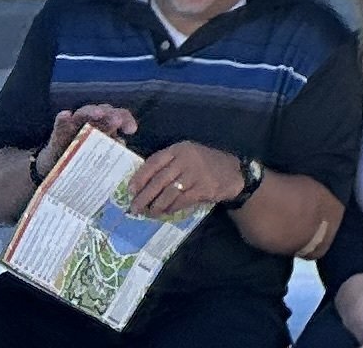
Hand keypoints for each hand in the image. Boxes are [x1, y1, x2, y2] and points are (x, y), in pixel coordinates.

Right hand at [32, 102, 138, 176]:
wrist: (56, 168)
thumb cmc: (84, 160)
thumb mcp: (100, 157)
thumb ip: (111, 148)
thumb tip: (122, 143)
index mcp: (105, 126)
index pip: (119, 116)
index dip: (127, 119)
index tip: (132, 130)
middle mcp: (91, 121)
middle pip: (104, 111)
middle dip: (112, 114)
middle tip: (117, 121)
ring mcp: (74, 125)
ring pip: (84, 112)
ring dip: (91, 111)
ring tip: (98, 114)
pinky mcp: (58, 134)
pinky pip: (60, 124)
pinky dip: (63, 119)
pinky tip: (65, 115)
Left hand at [122, 139, 247, 217]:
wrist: (233, 172)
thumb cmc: (204, 164)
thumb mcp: (187, 156)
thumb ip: (168, 165)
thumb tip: (142, 184)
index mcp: (179, 149)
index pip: (154, 162)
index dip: (140, 177)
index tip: (130, 190)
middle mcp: (186, 159)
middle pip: (159, 180)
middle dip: (144, 196)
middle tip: (134, 208)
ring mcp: (195, 174)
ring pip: (168, 193)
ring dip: (156, 206)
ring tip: (148, 213)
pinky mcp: (202, 188)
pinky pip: (181, 201)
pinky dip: (171, 208)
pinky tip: (165, 212)